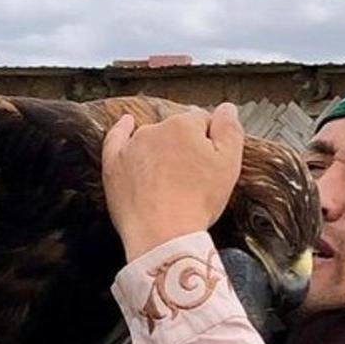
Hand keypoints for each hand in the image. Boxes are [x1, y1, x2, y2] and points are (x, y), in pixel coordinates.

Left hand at [102, 103, 243, 260]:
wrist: (162, 235)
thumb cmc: (197, 203)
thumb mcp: (229, 166)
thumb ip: (230, 131)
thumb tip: (227, 108)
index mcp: (185, 126)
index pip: (202, 122)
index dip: (210, 142)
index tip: (211, 163)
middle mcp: (155, 129)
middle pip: (176, 129)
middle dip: (185, 146)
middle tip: (192, 178)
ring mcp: (131, 146)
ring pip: (150, 137)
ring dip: (160, 147)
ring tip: (169, 176)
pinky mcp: (114, 164)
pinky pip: (116, 138)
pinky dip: (121, 130)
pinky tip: (126, 123)